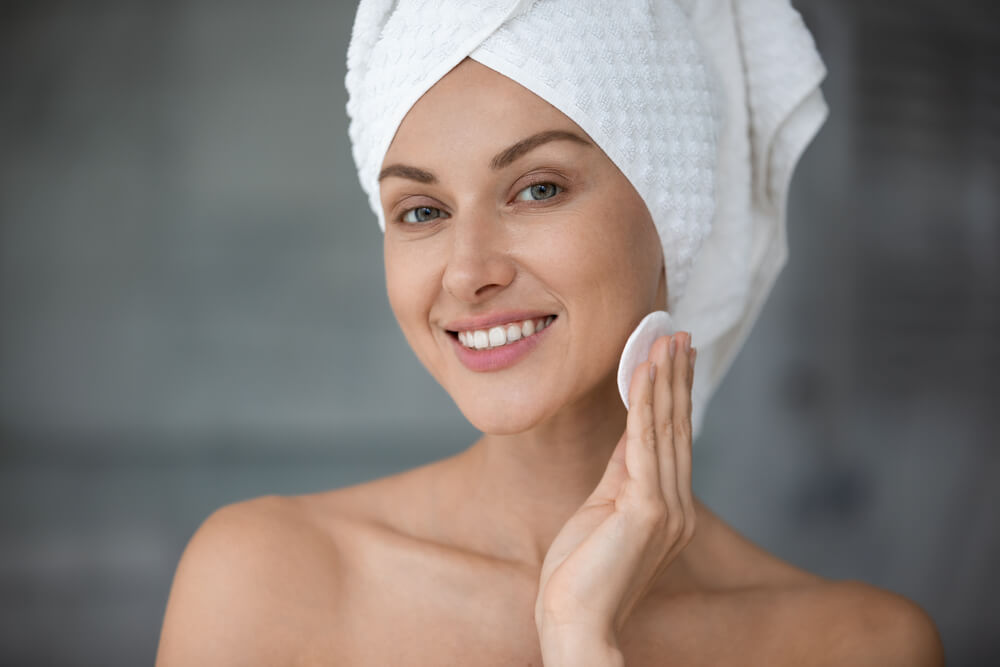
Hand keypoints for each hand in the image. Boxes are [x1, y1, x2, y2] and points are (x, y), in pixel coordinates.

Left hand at [535, 333, 696, 661]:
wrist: (574, 621)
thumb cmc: (580, 574)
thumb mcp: (602, 511)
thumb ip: (620, 472)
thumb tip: (629, 431)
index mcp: (670, 510)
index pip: (674, 441)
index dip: (675, 397)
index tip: (677, 359)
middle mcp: (677, 507)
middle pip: (678, 428)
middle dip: (677, 378)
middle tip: (679, 335)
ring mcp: (667, 509)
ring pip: (666, 428)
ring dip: (665, 379)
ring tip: (666, 340)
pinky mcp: (646, 510)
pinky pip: (644, 443)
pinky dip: (644, 404)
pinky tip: (643, 372)